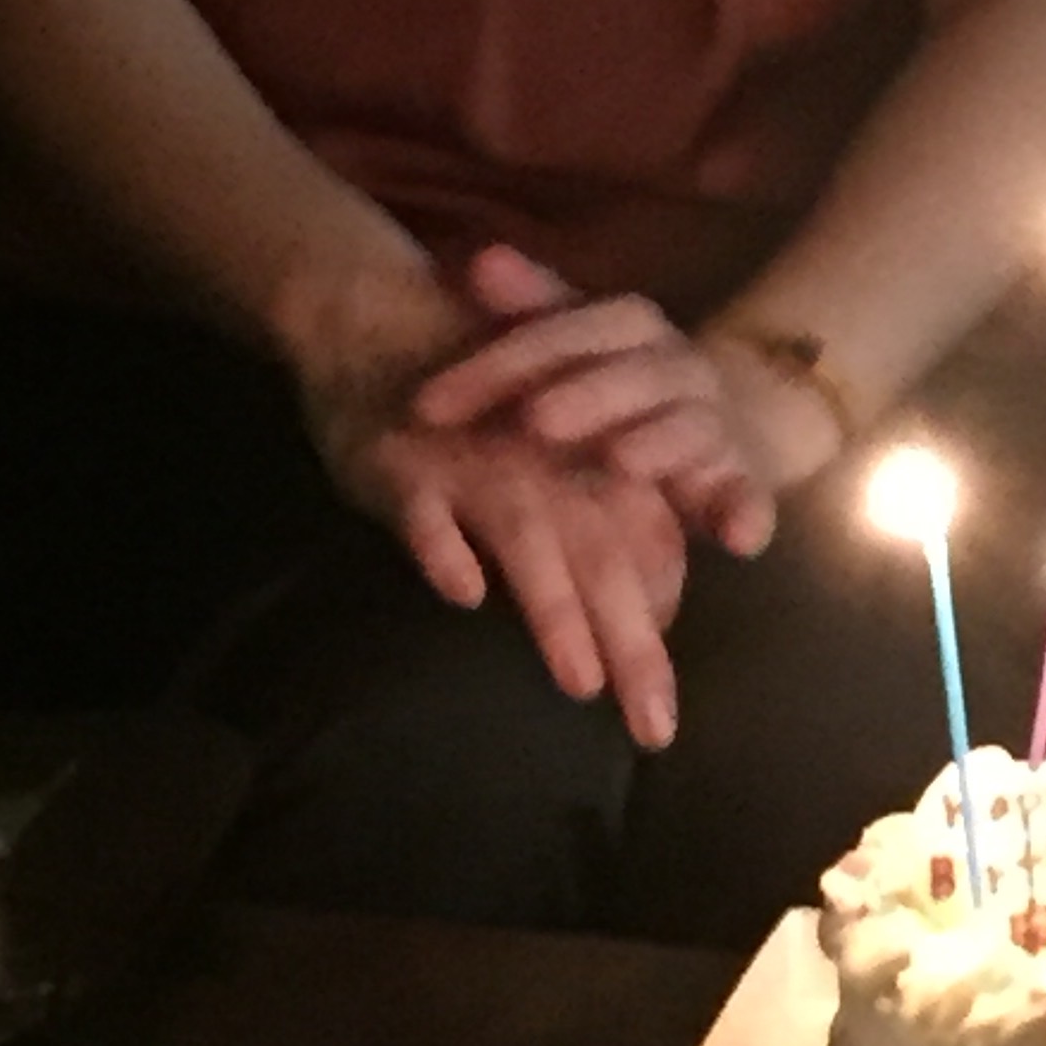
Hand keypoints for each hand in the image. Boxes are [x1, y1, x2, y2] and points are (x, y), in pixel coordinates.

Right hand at [307, 377, 686, 745]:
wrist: (384, 318)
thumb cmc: (477, 407)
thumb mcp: (547, 457)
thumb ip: (599, 526)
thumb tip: (651, 610)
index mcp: (588, 464)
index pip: (641, 553)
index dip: (655, 630)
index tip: (662, 717)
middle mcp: (547, 465)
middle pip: (603, 559)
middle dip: (631, 646)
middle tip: (654, 728)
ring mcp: (476, 461)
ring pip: (530, 536)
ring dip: (556, 606)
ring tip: (581, 679)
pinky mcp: (406, 462)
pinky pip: (427, 509)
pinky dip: (446, 547)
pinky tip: (463, 591)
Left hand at [413, 247, 779, 557]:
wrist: (726, 415)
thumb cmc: (616, 380)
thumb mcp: (571, 340)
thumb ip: (528, 307)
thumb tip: (480, 260)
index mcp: (631, 327)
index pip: (566, 330)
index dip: (499, 363)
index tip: (428, 405)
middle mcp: (679, 366)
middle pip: (634, 374)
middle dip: (587, 395)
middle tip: (536, 420)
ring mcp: (714, 422)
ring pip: (692, 427)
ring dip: (659, 443)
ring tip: (620, 461)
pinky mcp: (741, 479)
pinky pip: (750, 495)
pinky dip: (749, 512)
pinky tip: (737, 539)